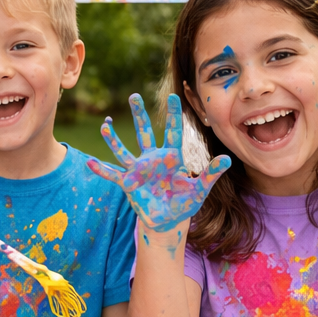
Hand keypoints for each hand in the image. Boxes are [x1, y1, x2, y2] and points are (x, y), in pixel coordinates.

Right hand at [87, 93, 230, 233]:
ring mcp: (139, 170)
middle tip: (134, 96)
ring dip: (114, 138)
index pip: (174, 131)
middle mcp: (153, 159)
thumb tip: (228, 159)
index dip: (174, 114)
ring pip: (124, 150)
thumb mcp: (200, 189)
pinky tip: (89, 163)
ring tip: (106, 124)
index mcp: (172, 157)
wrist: (168, 221)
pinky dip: (101, 170)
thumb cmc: (184, 203)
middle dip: (139, 115)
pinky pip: (113, 175)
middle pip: (145, 132)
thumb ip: (211, 174)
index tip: (174, 96)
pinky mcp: (129, 183)